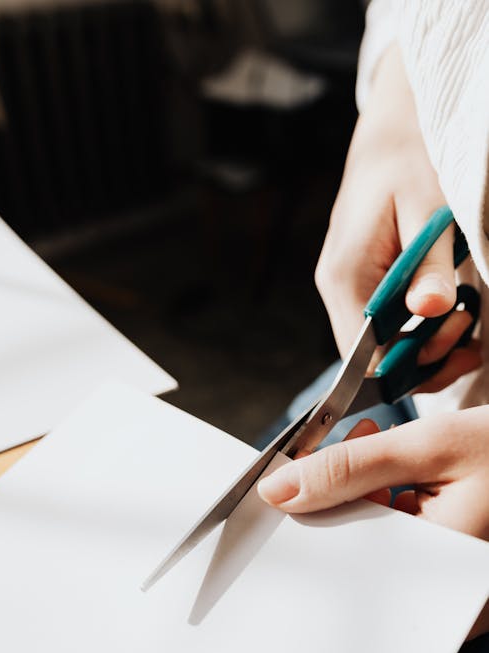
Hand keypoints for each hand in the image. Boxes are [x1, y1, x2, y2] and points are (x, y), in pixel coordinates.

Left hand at [258, 409, 488, 634]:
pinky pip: (413, 537)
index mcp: (443, 572)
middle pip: (367, 546)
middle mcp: (450, 593)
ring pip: (388, 538)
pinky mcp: (459, 565)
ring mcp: (456, 582)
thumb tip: (281, 489)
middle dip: (351, 491)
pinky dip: (400, 500)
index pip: (349, 550)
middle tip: (353, 445)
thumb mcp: (429, 446)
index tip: (299, 473)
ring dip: (375, 490)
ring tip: (387, 449)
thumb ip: (350, 468)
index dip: (319, 505)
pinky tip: (404, 468)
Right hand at [315, 43, 480, 389]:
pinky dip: (417, 328)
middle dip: (425, 357)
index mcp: (346, 276)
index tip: (458, 345)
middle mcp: (336, 287)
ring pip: (378, 345)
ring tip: (464, 315)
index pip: (365, 356)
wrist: (391, 131)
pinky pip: (382, 324)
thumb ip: (429, 264)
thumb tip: (430, 312)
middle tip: (469, 326)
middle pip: (371, 358)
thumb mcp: (430, 209)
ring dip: (424, 344)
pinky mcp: (358, 280)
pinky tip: (446, 309)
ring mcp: (344, 285)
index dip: (411, 366)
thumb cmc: (411, 161)